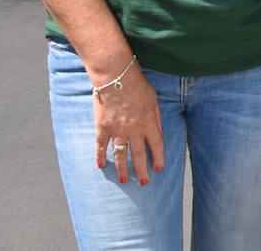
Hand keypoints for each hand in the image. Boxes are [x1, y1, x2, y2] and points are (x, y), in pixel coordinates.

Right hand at [94, 66, 164, 184]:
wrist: (116, 77)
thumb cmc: (138, 86)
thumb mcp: (154, 101)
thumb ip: (156, 119)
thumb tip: (159, 134)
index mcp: (149, 122)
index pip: (156, 145)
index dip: (158, 158)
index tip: (159, 169)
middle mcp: (134, 129)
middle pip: (138, 154)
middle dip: (141, 170)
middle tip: (143, 183)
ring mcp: (117, 129)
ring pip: (120, 154)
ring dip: (122, 168)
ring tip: (124, 180)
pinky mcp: (102, 127)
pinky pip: (101, 146)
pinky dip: (100, 157)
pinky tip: (101, 166)